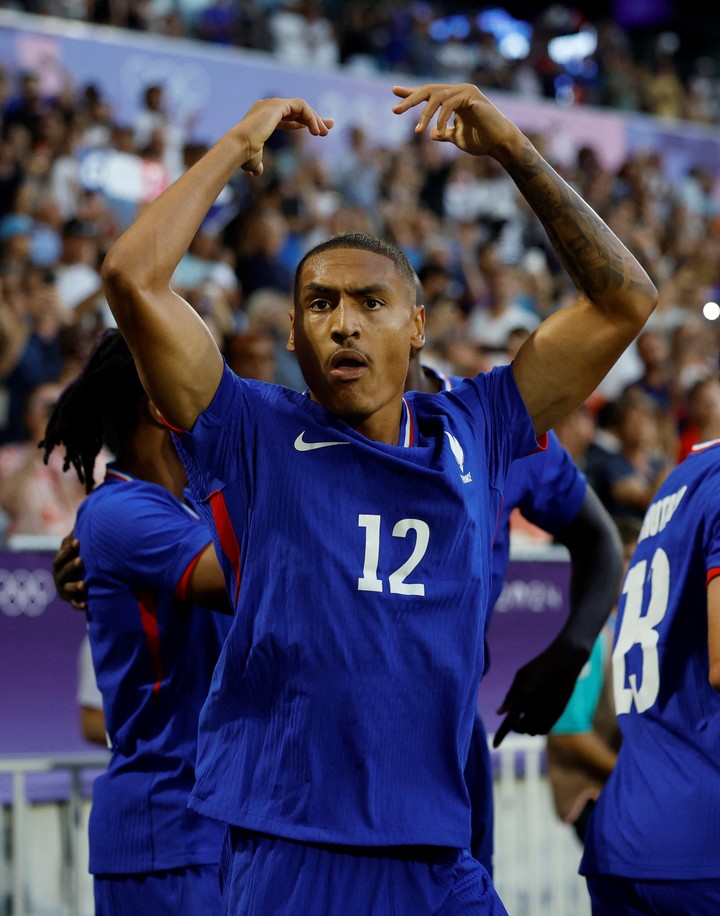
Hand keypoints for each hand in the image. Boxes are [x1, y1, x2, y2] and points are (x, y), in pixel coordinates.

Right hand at [52, 532, 86, 610]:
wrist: (82, 581)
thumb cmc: (80, 559)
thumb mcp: (78, 549)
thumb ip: (77, 538)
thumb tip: (83, 516)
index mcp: (60, 562)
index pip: (62, 555)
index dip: (68, 549)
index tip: (79, 541)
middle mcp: (60, 576)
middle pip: (62, 571)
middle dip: (71, 566)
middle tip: (81, 560)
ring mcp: (65, 589)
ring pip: (67, 589)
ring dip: (74, 586)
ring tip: (83, 585)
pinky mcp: (73, 600)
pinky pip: (75, 604)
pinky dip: (79, 605)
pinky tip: (86, 605)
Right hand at [236, 97, 333, 176]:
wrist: (238, 148)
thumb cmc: (244, 155)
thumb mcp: (252, 161)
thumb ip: (256, 164)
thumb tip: (256, 172)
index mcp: (262, 117)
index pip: (288, 117)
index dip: (304, 123)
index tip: (319, 131)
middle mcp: (267, 107)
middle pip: (297, 109)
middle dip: (315, 118)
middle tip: (329, 127)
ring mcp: (272, 104)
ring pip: (301, 107)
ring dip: (315, 119)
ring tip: (324, 133)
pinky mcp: (278, 105)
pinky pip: (301, 107)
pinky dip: (311, 117)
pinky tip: (316, 131)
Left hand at [391, 83, 516, 157]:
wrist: (500, 143)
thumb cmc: (481, 140)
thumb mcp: (457, 137)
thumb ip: (445, 133)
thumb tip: (432, 134)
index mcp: (454, 98)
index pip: (429, 93)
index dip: (411, 93)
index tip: (394, 91)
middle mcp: (459, 90)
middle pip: (429, 91)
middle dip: (410, 100)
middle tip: (395, 110)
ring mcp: (466, 91)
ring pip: (437, 97)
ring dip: (425, 115)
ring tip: (418, 131)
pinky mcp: (473, 97)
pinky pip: (450, 104)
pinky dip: (441, 118)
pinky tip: (438, 131)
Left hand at [493, 638, 588, 746]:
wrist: (566, 660)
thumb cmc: (539, 666)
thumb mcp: (521, 675)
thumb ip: (511, 695)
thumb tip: (500, 713)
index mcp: (524, 692)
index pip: (510, 719)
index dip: (501, 734)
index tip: (494, 746)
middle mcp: (537, 703)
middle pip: (521, 728)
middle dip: (515, 728)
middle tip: (514, 722)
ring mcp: (549, 708)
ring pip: (533, 731)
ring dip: (526, 729)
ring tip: (524, 719)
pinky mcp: (559, 711)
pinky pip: (545, 730)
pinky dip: (537, 729)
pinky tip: (535, 720)